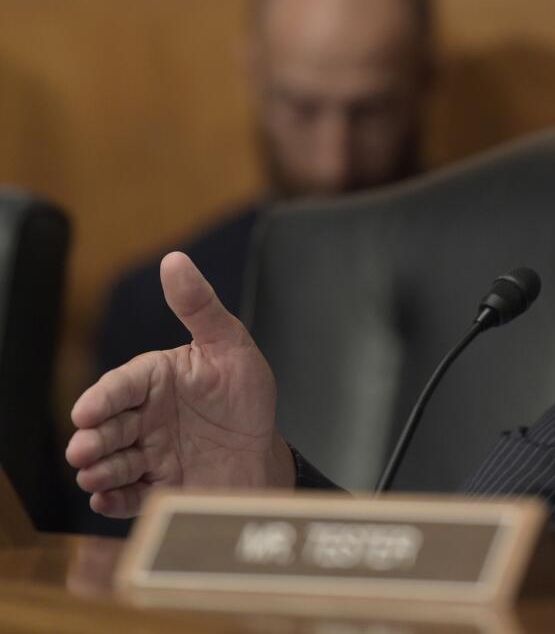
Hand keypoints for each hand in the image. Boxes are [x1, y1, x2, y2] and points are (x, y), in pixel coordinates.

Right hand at [66, 251, 294, 517]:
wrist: (264, 452)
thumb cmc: (246, 395)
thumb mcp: (231, 344)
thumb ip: (199, 306)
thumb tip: (174, 261)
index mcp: (157, 379)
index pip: (123, 385)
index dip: (103, 398)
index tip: (86, 412)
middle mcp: (146, 417)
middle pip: (109, 426)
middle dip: (92, 438)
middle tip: (84, 450)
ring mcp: (148, 454)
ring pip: (111, 462)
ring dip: (98, 470)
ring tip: (95, 476)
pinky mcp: (157, 487)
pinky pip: (128, 497)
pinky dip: (113, 501)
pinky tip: (107, 500)